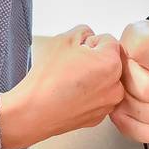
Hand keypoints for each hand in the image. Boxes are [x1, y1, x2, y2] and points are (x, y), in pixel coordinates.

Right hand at [0, 25, 123, 148]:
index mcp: (111, 63)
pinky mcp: (98, 117)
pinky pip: (98, 99)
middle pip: (109, 62)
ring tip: (70, 81)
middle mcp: (115, 86)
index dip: (90, 42)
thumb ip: (83, 31)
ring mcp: (108, 104)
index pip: (108, 41)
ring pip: (105, 81)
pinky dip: (88, 95)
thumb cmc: (46, 79)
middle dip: (94, 60)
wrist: (33, 112)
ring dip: (93, 78)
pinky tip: (70, 95)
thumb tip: (88, 37)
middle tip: (72, 65)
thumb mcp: (63, 39)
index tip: (77, 51)